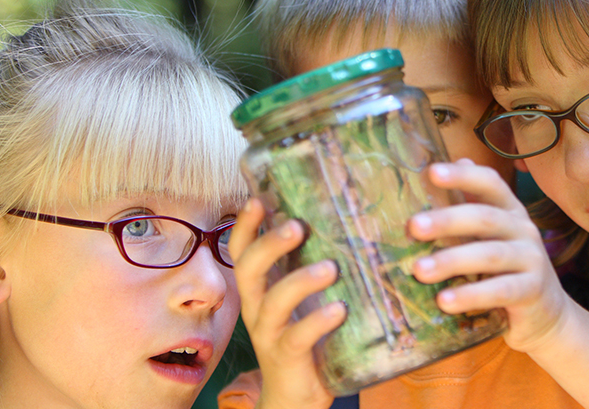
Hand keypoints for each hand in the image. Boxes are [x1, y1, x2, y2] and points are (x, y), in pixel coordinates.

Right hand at [229, 198, 340, 408]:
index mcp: (261, 289)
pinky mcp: (287, 358)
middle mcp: (258, 308)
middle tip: (298, 226)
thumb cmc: (308, 337)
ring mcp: (269, 334)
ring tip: (331, 268)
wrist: (297, 396)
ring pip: (273, 302)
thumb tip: (345, 222)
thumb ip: (314, 264)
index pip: (243, 251)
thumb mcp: (306, 298)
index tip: (259, 199)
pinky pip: (296, 337)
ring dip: (300, 281)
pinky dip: (317, 321)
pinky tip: (339, 309)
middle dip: (270, 244)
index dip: (247, 226)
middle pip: (249, 269)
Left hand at [407, 159, 578, 353]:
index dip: (463, 176)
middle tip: (414, 226)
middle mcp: (523, 229)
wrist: (546, 314)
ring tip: (419, 270)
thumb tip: (433, 170)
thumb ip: (465, 208)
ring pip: (490, 254)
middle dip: (447, 220)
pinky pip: (500, 290)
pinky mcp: (532, 290)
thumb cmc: (506, 270)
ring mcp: (531, 259)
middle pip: (485, 218)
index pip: (490, 183)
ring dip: (452, 261)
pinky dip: (471, 295)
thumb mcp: (488, 238)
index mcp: (510, 211)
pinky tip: (445, 301)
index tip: (431, 172)